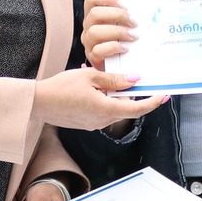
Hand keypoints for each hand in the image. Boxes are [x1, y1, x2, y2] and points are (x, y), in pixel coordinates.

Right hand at [32, 68, 156, 129]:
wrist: (36, 103)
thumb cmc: (60, 88)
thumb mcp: (90, 77)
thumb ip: (114, 79)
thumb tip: (135, 80)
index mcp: (105, 109)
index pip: (137, 109)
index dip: (153, 103)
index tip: (164, 95)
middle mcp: (102, 120)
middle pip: (127, 109)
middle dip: (135, 96)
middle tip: (142, 82)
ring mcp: (93, 123)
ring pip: (115, 109)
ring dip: (117, 95)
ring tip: (107, 77)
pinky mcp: (86, 123)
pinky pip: (103, 111)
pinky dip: (105, 99)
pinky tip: (95, 85)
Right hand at [81, 0, 134, 69]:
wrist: (120, 65)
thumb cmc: (124, 40)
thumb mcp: (124, 24)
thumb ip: (128, 14)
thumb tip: (145, 7)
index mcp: (94, 16)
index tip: (124, 4)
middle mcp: (88, 27)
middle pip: (94, 14)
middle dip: (117, 15)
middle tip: (133, 22)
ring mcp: (89, 43)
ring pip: (95, 32)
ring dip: (117, 32)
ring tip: (132, 36)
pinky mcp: (93, 57)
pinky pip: (98, 50)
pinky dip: (114, 47)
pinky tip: (125, 48)